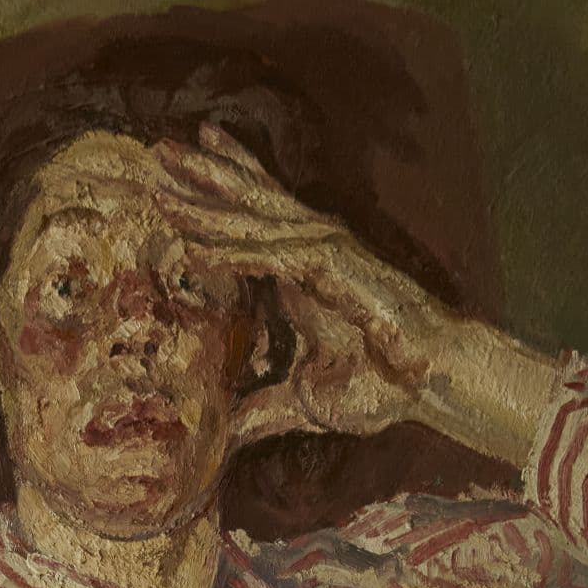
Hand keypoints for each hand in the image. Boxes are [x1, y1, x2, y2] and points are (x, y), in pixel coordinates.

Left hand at [152, 125, 454, 445]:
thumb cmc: (381, 386)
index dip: (217, 199)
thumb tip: (224, 436)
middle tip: (156, 152)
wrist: (430, 384)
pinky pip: (272, 254)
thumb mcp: (302, 402)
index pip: (252, 225)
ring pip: (253, 217)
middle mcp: (311, 252)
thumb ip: (260, 412)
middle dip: (202, 176)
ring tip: (164, 166)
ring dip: (206, 194)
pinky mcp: (333, 268)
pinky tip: (195, 244)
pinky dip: (233, 249)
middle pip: (249, 203)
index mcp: (302, 275)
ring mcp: (323, 253)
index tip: (174, 184)